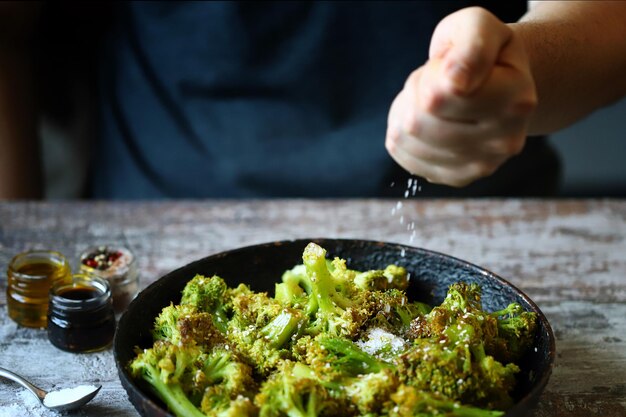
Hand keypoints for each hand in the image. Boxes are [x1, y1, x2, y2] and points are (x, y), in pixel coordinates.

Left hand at [385, 7, 536, 186]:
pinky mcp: (458, 178)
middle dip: (415, 93)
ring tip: (434, 101)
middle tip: (438, 82)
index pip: (438, 95)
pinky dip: (404, 134)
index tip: (447, 66)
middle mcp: (504, 140)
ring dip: (407, 112)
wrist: (497, 81)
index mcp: (515, 100)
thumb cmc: (482, 52)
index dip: (430, 75)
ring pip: (408, 140)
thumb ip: (472, 46)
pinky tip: (427, 121)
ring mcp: (482, 165)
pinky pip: (405, 157)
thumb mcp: (478, 27)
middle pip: (418, 121)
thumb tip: (456, 82)